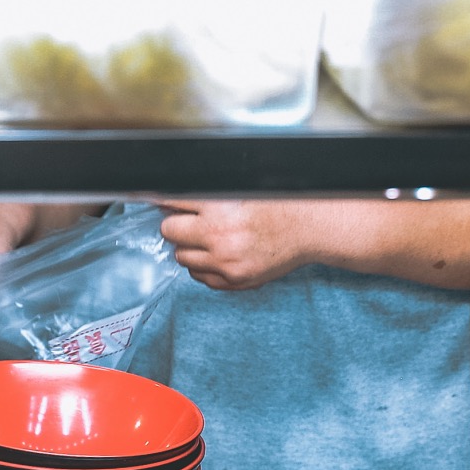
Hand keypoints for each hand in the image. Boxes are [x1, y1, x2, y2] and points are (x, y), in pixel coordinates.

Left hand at [156, 201, 317, 291]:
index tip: (162, 201)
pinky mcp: (233, 280)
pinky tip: (216, 255)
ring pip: (182, 257)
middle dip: (177, 225)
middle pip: (170, 232)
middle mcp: (219, 236)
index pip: (173, 203)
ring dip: (189, 247)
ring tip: (207, 239)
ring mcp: (225, 262)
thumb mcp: (241, 189)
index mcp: (219, 208)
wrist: (307, 229)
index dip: (167, 202)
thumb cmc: (278, 206)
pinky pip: (200, 276)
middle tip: (190, 221)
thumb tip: (174, 198)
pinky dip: (203, 266)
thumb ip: (208, 195)